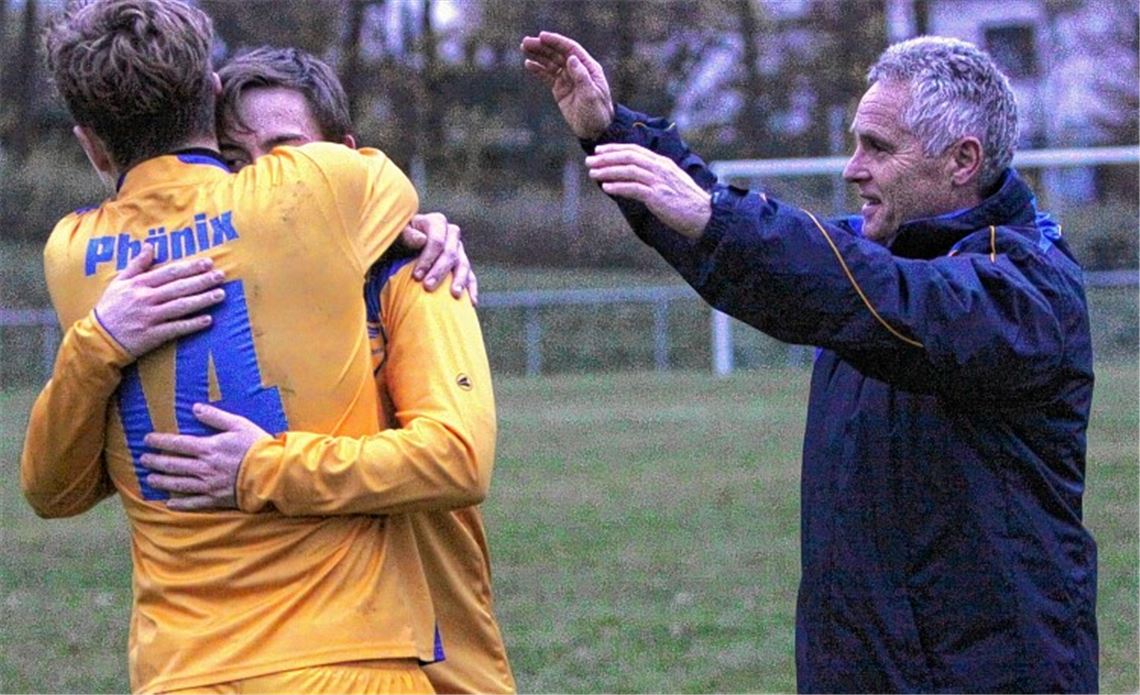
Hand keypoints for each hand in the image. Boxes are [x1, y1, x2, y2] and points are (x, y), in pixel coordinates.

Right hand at [94, 244, 225, 357]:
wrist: (98, 338)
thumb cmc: (110, 308)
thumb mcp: (119, 282)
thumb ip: (136, 265)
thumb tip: (150, 246)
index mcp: (139, 284)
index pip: (169, 272)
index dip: (190, 267)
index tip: (208, 262)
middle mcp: (146, 298)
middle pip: (179, 287)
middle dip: (202, 281)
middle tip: (221, 275)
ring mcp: (150, 317)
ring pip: (181, 306)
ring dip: (202, 300)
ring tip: (221, 294)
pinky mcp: (152, 335)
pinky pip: (176, 328)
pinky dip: (192, 324)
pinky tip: (208, 320)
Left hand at [140, 404, 270, 510]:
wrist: (271, 472)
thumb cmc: (257, 446)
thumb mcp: (239, 424)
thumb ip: (216, 417)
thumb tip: (196, 408)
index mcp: (208, 448)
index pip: (177, 444)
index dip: (160, 441)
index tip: (146, 440)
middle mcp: (204, 468)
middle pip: (173, 464)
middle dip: (155, 461)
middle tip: (142, 460)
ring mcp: (209, 485)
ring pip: (179, 484)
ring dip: (162, 481)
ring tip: (150, 479)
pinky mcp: (217, 499)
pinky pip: (194, 503)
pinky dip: (180, 504)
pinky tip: (170, 503)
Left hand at [400, 212, 478, 304]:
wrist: (402, 247)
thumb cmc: (397, 241)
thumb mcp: (397, 235)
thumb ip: (406, 235)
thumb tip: (422, 240)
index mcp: (436, 222)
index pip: (437, 240)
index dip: (428, 258)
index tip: (416, 276)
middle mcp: (451, 233)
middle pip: (451, 252)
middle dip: (440, 271)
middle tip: (428, 287)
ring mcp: (459, 249)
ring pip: (464, 264)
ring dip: (459, 280)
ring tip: (454, 295)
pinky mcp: (462, 264)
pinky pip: (471, 276)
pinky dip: (471, 288)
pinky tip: (471, 302)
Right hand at [521, 31, 614, 139]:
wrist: (595, 131)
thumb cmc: (597, 113)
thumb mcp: (591, 95)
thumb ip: (581, 76)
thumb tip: (571, 58)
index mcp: (588, 68)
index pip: (571, 49)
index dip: (556, 42)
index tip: (542, 36)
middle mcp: (577, 70)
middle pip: (558, 54)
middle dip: (543, 47)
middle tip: (526, 42)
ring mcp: (568, 79)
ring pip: (551, 63)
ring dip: (538, 55)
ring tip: (524, 48)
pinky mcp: (560, 90)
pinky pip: (548, 76)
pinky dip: (538, 70)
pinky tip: (528, 64)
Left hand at [585, 143, 712, 238]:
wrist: (704, 216)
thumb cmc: (686, 203)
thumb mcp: (670, 184)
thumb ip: (654, 178)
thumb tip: (634, 179)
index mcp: (663, 163)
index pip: (635, 150)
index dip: (615, 149)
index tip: (599, 151)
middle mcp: (660, 168)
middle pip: (629, 157)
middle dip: (606, 158)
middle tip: (589, 161)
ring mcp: (659, 181)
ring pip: (628, 171)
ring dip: (608, 171)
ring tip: (593, 174)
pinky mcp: (658, 196)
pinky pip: (634, 188)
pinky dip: (618, 187)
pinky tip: (606, 188)